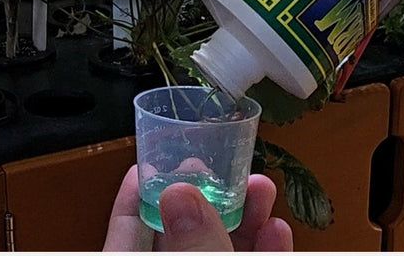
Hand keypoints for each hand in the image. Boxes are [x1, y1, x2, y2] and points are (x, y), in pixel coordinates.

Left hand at [103, 165, 292, 250]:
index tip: (155, 157)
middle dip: (207, 197)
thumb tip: (181, 193)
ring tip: (263, 187)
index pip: (125, 234)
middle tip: (222, 165)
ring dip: (247, 218)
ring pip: (223, 248)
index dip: (137, 194)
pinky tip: (277, 229)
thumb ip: (189, 246)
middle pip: (182, 234)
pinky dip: (266, 248)